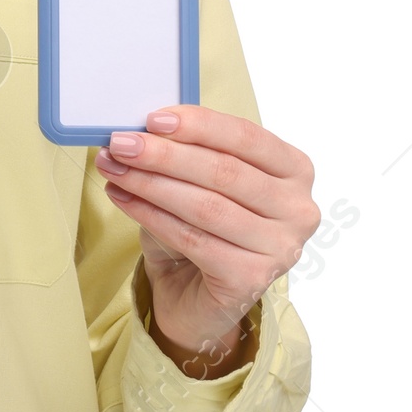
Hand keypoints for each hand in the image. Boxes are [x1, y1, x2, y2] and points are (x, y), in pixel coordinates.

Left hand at [95, 105, 319, 377]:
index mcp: (294, 170)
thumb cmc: (203, 224)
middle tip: (121, 144)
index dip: (198, 125)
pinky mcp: (252, 279)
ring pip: (206, 206)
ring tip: (113, 168)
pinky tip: (123, 198)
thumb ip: (186, 151)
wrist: (198, 293)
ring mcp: (280, 247)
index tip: (152, 119)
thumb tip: (140, 130)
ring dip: (150, 183)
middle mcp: (298, 209)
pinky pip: (193, 239)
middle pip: (223, 171)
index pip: (246, 137)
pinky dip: (151, 215)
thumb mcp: (199, 179)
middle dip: (164, 155)